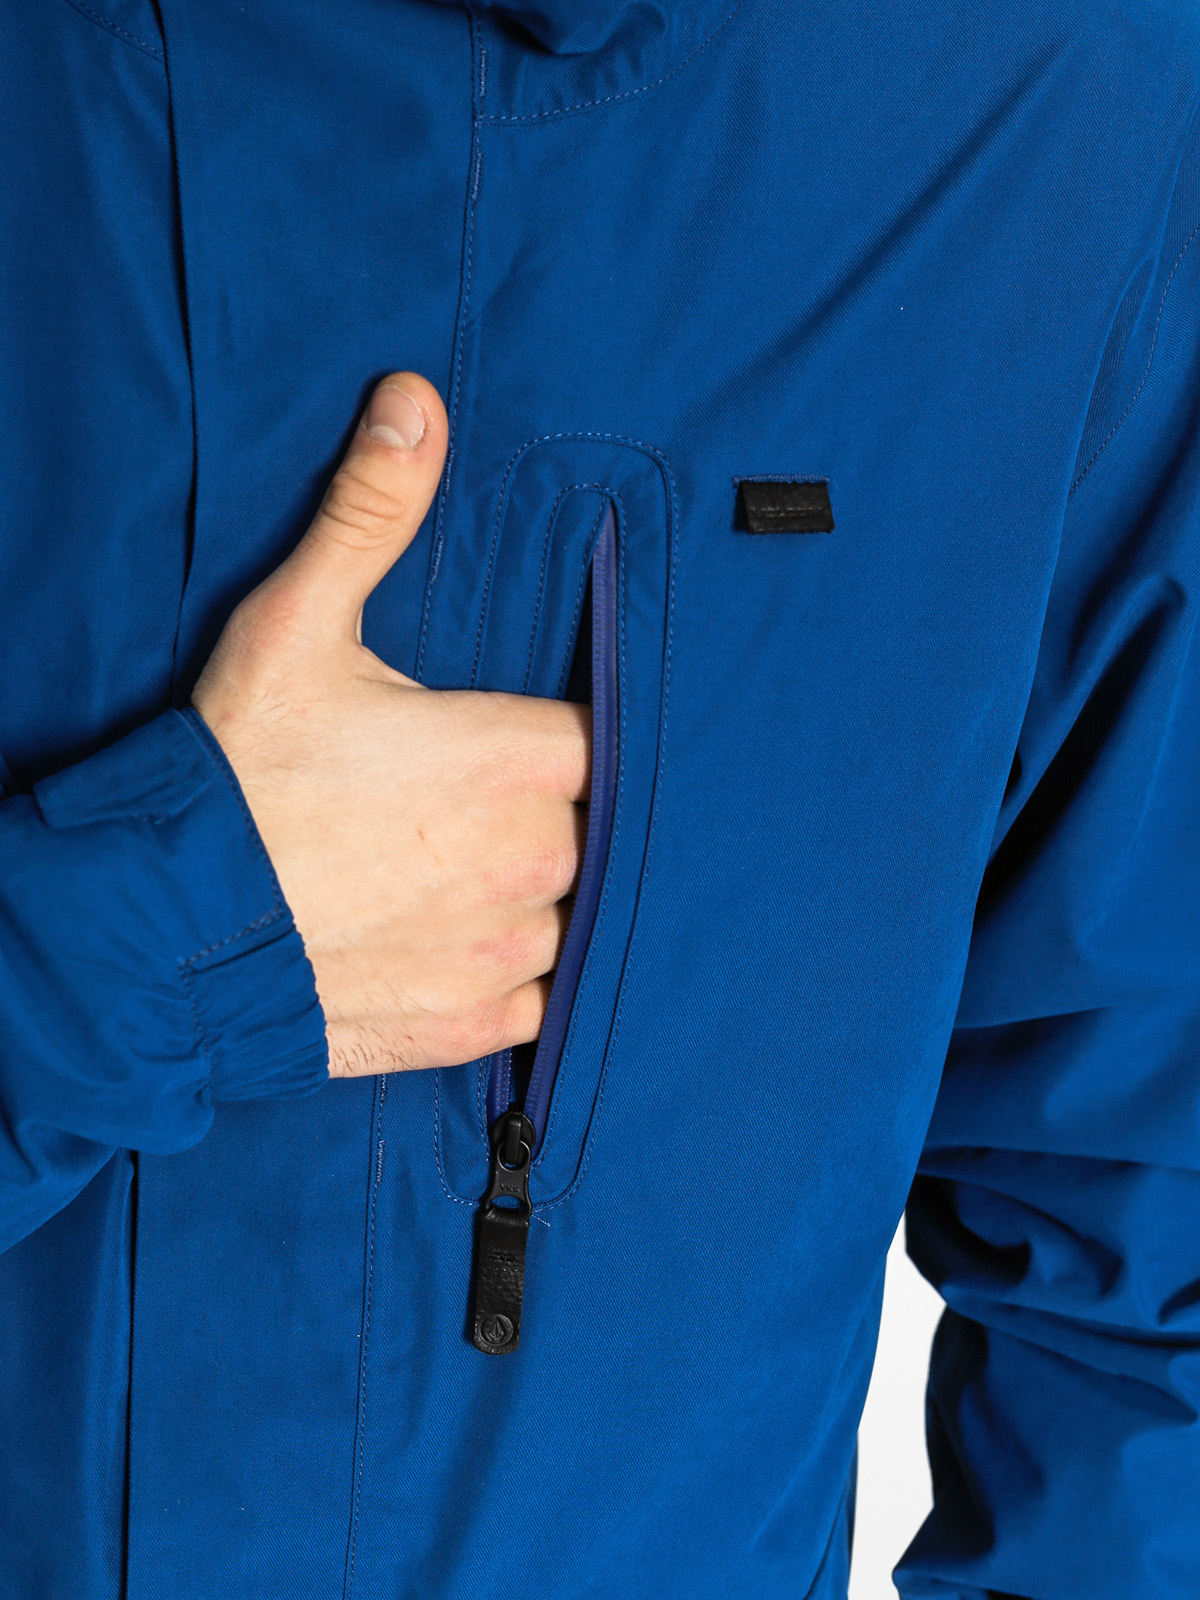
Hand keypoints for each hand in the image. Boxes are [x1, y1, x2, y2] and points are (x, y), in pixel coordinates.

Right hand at [192, 374, 590, 1077]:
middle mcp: (539, 856)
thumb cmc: (238, 774)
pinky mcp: (477, 1022)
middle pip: (586, 823)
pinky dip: (496, 972)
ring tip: (428, 875)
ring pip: (562, 912)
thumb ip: (371, 515)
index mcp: (518, 754)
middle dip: (530, 811)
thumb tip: (415, 400)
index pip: (605, 734)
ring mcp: (510, 949)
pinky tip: (433, 941)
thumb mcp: (296, 626)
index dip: (556, 734)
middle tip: (442, 807)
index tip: (507, 739)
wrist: (166, 928)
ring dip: (517, 895)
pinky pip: (533, 996)